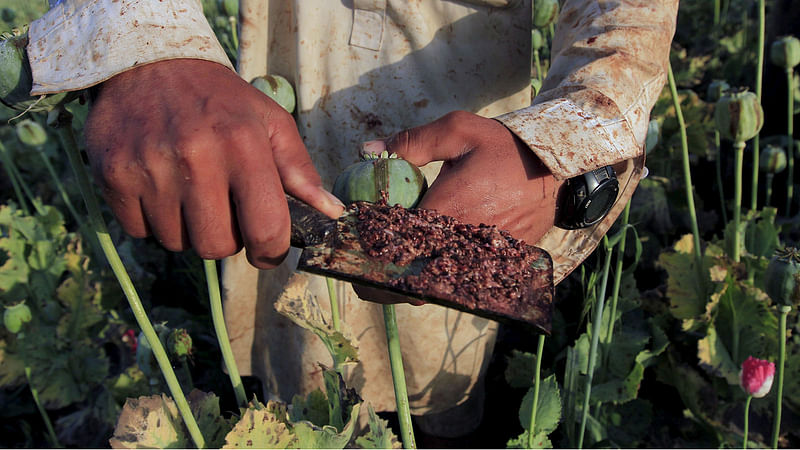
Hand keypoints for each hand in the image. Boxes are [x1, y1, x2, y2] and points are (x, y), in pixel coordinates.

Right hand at [84, 59, 343, 267]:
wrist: (148, 64)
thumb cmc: (219, 100)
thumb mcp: (269, 121)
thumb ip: (300, 170)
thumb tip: (331, 212)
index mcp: (243, 144)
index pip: (266, 228)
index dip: (271, 252)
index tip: (267, 250)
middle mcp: (196, 157)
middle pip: (217, 247)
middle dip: (227, 240)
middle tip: (224, 212)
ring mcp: (150, 167)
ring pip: (177, 243)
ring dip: (188, 229)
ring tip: (189, 192)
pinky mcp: (114, 174)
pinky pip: (141, 232)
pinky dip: (154, 221)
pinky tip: (161, 189)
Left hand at [353, 110, 560, 304]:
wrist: (556, 168)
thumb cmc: (504, 147)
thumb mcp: (458, 131)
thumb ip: (412, 142)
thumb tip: (369, 152)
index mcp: (449, 210)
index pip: (397, 245)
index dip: (369, 256)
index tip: (349, 255)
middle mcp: (464, 241)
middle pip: (412, 279)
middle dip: (383, 282)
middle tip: (361, 277)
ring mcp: (481, 257)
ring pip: (435, 286)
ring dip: (408, 285)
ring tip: (385, 278)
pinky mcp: (496, 264)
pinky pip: (458, 282)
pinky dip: (436, 281)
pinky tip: (421, 271)